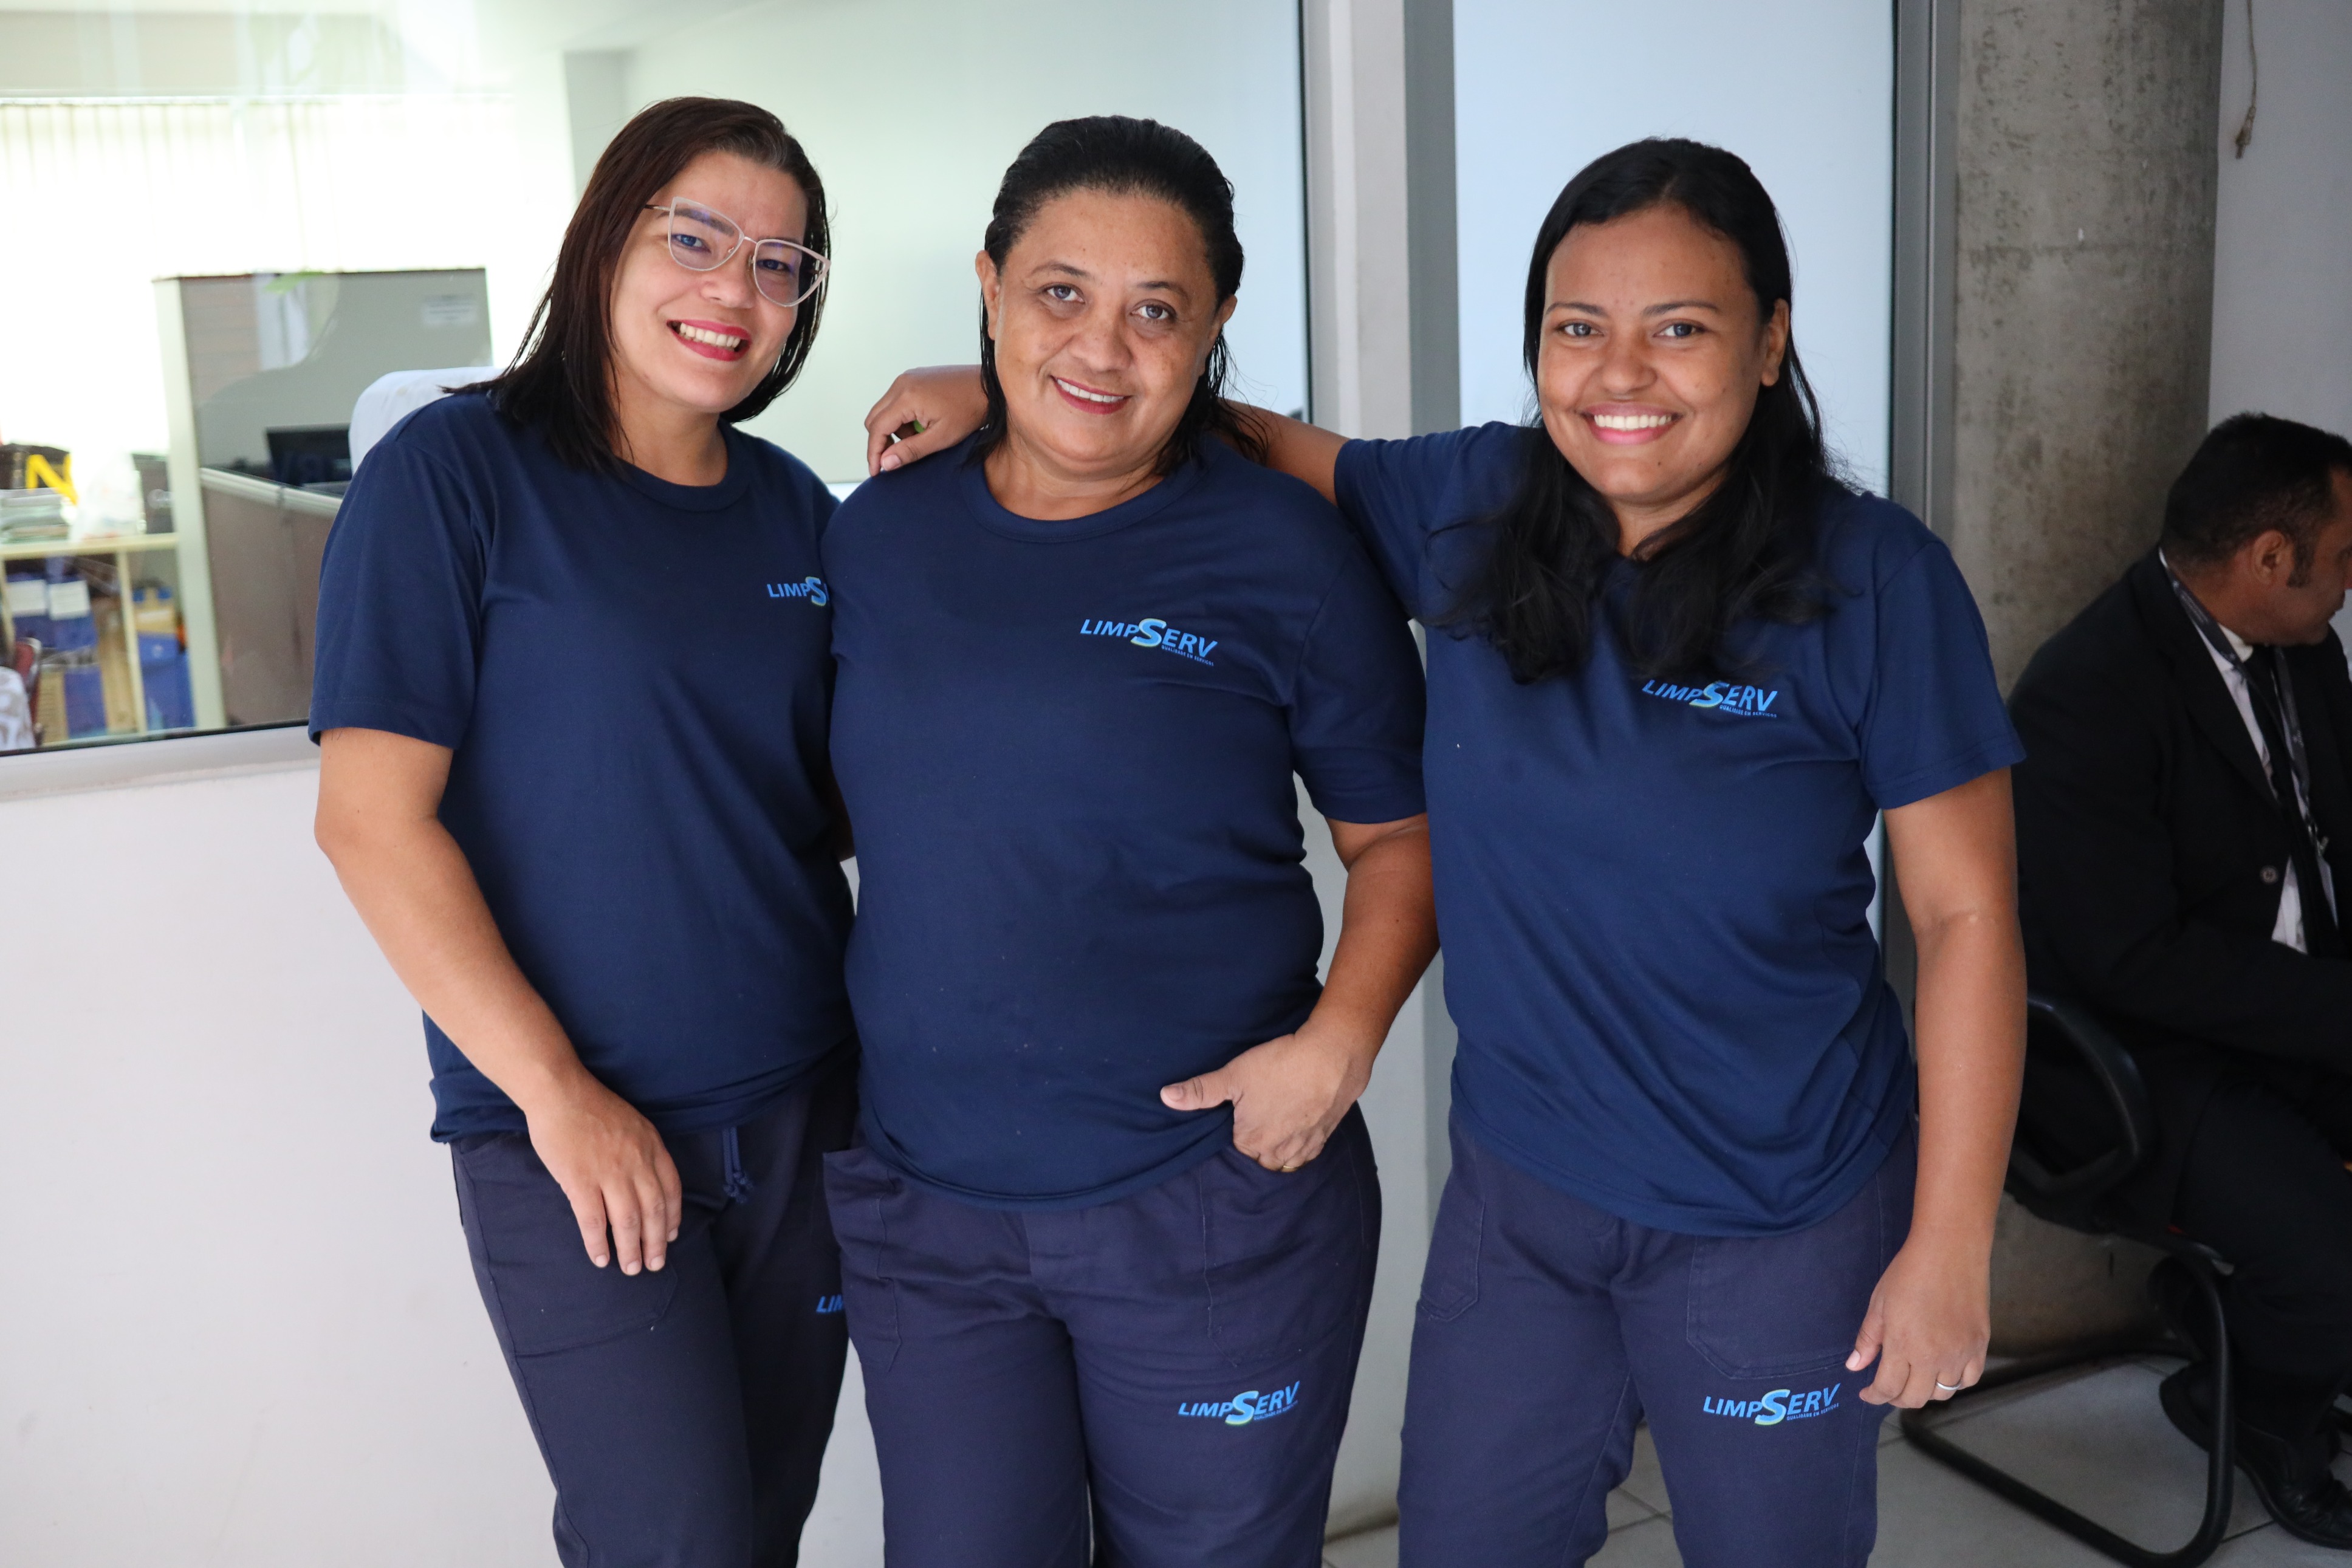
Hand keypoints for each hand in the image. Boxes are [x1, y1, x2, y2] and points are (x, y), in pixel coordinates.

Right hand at [523, 1073, 683, 1273]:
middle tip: (655, 1264)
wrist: (560, 1093)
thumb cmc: (593, 1106)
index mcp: (651, 1146)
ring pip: (627, 1222)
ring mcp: (609, 1173)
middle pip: (653, 1210)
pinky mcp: (580, 1181)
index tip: (672, 1234)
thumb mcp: (633, 1123)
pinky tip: (600, 1258)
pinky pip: (593, 1221)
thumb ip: (642, 1152)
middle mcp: (636, 1162)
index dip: (672, 1216)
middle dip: (656, 1242)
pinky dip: (598, 1243)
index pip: (671, 1189)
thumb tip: (643, 1184)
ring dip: (631, 1249)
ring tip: (631, 1268)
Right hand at [863, 365, 987, 475]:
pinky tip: (923, 424)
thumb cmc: (970, 411)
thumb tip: (885, 463)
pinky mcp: (913, 378)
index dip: (874, 452)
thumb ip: (910, 451)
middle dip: (882, 441)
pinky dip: (903, 417)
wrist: (989, 387)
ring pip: (884, 411)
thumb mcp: (941, 437)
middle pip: (874, 418)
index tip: (876, 471)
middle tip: (898, 458)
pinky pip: (896, 401)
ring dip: (895, 430)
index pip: (877, 428)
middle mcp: (901, 383)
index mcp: (906, 396)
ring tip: (922, 437)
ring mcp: (907, 378)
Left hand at [1159, 1022, 1375, 1171]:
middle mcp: (1278, 1151)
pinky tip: (1298, 1127)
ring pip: (1285, 1160)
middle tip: (1258, 1120)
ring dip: (1279, 1149)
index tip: (1240, 1116)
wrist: (1332, 1056)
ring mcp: (1304, 1146)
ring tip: (1276, 1126)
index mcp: (1251, 1141)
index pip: (1235, 1149)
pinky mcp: (1325, 1137)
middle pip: (1260, 1159)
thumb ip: (1200, 1091)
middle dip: (1257, 1145)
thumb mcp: (1234, 1074)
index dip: (1236, 1132)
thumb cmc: (1282, 1064)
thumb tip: (1167, 1097)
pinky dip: (1301, 1146)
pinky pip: (1308, 1153)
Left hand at [1847, 1233, 1991, 1406]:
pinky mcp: (1980, 1345)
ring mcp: (1960, 1353)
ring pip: (1943, 1393)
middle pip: (1915, 1398)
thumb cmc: (1909, 1272)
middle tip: (1887, 1388)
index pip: (1888, 1389)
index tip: (1867, 1393)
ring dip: (1925, 1391)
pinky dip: (1954, 1382)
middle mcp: (1934, 1357)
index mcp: (1903, 1345)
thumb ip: (1867, 1339)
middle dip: (1896, 1398)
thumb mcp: (1879, 1303)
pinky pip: (1969, 1380)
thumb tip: (1854, 1367)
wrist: (1950, 1251)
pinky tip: (1942, 1371)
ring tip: (1914, 1378)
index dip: (1874, 1396)